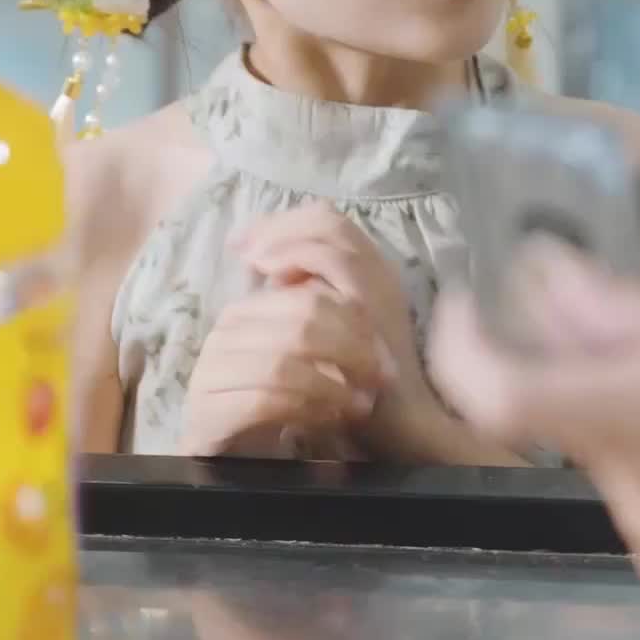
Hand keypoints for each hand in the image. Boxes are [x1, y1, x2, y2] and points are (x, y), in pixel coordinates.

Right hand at [181, 278, 384, 457]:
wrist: (225, 450)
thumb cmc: (268, 401)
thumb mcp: (297, 360)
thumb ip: (321, 334)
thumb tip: (373, 320)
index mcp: (246, 310)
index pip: (307, 299)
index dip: (353, 323)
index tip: (384, 352)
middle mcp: (223, 335)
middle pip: (299, 328)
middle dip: (349, 353)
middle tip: (379, 378)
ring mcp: (210, 373)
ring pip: (283, 366)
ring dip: (332, 387)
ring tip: (360, 405)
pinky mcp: (208, 412)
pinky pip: (265, 403)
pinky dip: (306, 410)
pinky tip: (330, 421)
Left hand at [238, 203, 437, 460]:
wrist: (397, 420)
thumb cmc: (357, 382)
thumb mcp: (329, 332)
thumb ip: (310, 299)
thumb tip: (273, 277)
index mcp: (374, 274)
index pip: (333, 224)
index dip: (289, 225)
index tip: (253, 241)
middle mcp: (381, 269)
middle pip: (331, 219)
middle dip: (280, 223)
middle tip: (243, 241)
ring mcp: (378, 281)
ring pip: (330, 228)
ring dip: (284, 234)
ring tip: (250, 252)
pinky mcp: (370, 301)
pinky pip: (330, 256)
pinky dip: (294, 252)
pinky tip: (266, 266)